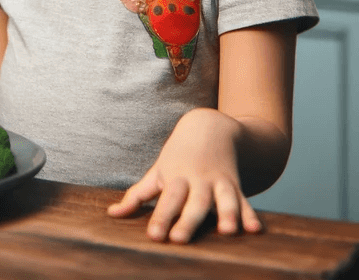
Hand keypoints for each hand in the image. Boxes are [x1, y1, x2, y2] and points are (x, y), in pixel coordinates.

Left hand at [107, 107, 262, 243]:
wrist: (208, 127)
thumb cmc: (177, 157)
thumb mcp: (157, 172)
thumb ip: (137, 196)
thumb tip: (112, 214)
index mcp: (175, 177)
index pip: (166, 200)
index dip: (160, 217)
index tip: (154, 237)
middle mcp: (197, 180)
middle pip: (193, 202)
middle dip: (187, 221)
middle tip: (179, 240)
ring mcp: (218, 181)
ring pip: (223, 199)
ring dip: (226, 215)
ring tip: (226, 232)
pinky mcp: (236, 185)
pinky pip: (244, 201)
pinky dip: (250, 214)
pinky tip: (255, 230)